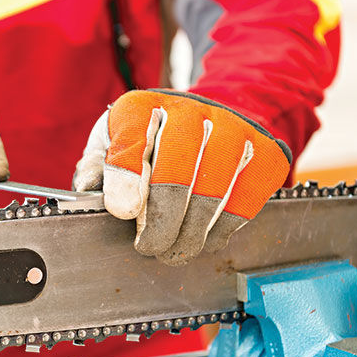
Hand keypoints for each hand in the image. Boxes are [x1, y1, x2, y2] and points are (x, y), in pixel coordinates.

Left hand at [73, 89, 290, 265]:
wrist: (209, 123)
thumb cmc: (150, 142)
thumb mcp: (112, 146)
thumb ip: (97, 168)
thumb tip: (91, 191)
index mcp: (143, 105)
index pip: (132, 134)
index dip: (126, 175)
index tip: (123, 212)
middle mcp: (191, 109)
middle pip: (177, 169)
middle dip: (162, 220)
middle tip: (150, 247)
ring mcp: (233, 129)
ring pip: (213, 190)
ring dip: (191, 232)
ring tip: (174, 251)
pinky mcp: (265, 153)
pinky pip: (245, 201)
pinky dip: (221, 230)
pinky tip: (204, 237)